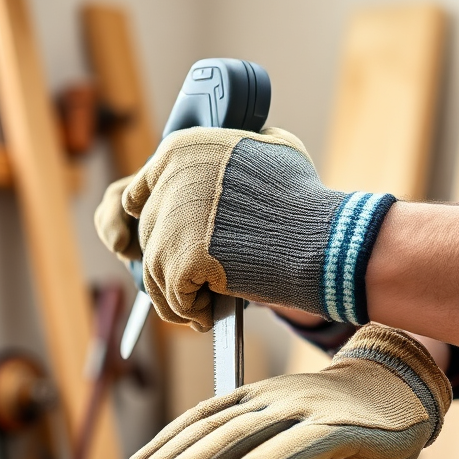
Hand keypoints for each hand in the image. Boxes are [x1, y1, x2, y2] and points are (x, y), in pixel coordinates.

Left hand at [94, 126, 395, 330]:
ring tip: (206, 300)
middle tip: (201, 276)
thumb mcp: (268, 147)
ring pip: (156, 270)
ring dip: (179, 291)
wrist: (320, 235)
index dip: (157, 221)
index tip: (173, 240)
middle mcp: (168, 179)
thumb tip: (226, 153)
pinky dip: (191, 310)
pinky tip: (212, 311)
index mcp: (181, 148)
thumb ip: (231, 148)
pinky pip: (172, 297)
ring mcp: (172, 221)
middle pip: (148, 236)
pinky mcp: (180, 260)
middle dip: (173, 260)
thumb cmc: (301, 195)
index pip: (138, 193)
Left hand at [124, 324, 451, 458]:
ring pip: (247, 432)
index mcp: (264, 396)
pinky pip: (297, 445)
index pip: (207, 414)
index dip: (169, 440)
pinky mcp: (337, 425)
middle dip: (175, 454)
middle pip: (217, 424)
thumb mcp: (296, 438)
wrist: (402, 389)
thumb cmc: (343, 422)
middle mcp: (279, 395)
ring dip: (204, 458)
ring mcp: (307, 407)